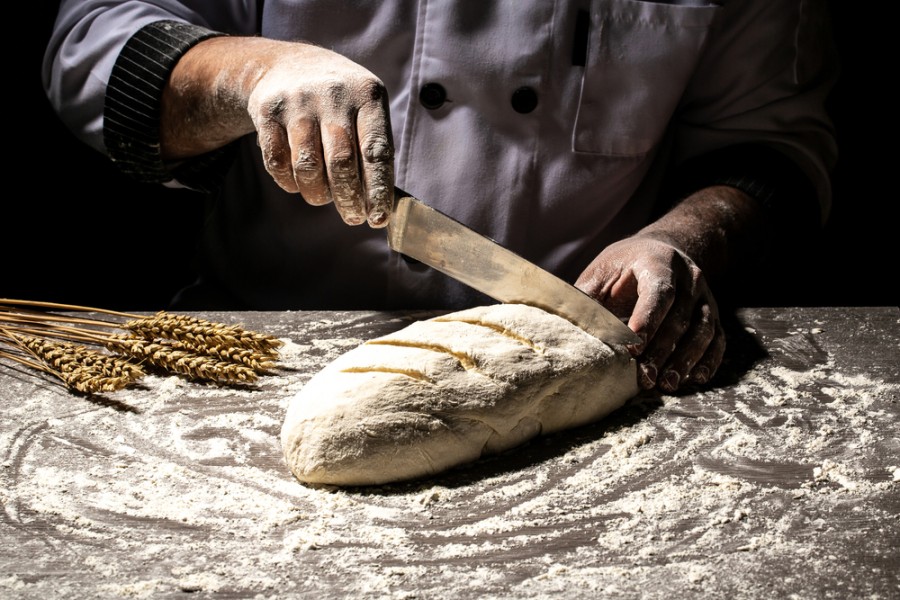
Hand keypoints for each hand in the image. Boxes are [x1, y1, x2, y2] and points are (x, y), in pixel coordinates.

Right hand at [161, 38, 393, 226]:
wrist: (290, 65)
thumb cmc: (340, 103)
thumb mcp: (365, 111)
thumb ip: (373, 151)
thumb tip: (380, 206)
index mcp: (367, 95)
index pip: (376, 151)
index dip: (378, 191)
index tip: (378, 219)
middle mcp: (333, 95)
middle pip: (341, 162)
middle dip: (348, 199)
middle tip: (353, 217)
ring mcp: (298, 102)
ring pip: (307, 166)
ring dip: (317, 194)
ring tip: (323, 197)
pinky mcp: (267, 111)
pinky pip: (277, 162)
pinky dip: (289, 183)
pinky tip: (298, 182)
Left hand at [575, 236, 724, 392]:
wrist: (663, 250)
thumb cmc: (624, 265)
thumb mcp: (602, 270)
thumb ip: (588, 296)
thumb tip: (563, 325)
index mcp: (658, 262)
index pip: (659, 292)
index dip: (648, 318)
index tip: (634, 346)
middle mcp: (689, 277)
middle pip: (680, 317)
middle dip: (662, 350)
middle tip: (646, 378)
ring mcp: (705, 296)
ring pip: (702, 331)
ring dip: (685, 360)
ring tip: (668, 384)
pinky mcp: (714, 314)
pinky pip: (717, 339)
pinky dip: (708, 360)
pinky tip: (694, 379)